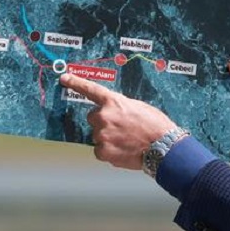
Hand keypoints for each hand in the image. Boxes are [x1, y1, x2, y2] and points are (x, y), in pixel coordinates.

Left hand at [58, 73, 177, 169]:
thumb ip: (121, 107)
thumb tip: (114, 112)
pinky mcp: (103, 152)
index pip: (90, 90)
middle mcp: (104, 117)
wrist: (163, 147)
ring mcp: (101, 135)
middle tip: (121, 129)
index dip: (76, 83)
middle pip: (93, 118)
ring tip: (126, 141)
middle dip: (103, 123)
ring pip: (97, 136)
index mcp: (113, 102)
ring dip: (108, 138)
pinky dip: (109, 152)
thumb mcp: (139, 107)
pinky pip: (100, 151)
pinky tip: (122, 150)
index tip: (65, 78)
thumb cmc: (156, 126)